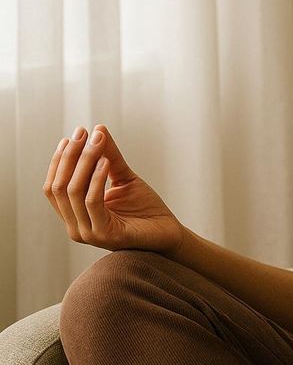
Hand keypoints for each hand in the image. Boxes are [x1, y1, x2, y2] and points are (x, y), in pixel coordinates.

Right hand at [43, 124, 185, 254]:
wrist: (168, 231)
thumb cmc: (145, 207)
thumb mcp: (123, 178)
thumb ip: (109, 157)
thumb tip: (98, 129)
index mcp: (74, 214)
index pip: (52, 185)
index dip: (60, 159)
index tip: (75, 134)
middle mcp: (75, 226)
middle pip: (58, 187)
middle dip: (70, 156)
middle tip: (83, 133)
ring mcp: (87, 233)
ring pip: (73, 192)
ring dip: (84, 162)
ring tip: (97, 142)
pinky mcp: (104, 235)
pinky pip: (93, 202)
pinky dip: (97, 179)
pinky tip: (105, 162)